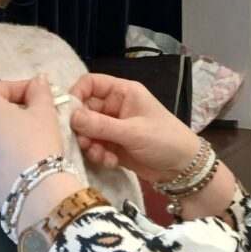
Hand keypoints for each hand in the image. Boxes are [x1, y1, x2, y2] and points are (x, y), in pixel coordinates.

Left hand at [0, 75, 64, 210]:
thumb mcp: (44, 112)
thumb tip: (39, 81)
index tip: (42, 93)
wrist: (32, 190)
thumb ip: (39, 92)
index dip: (25, 88)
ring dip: (4, 125)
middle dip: (12, 106)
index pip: (2, 88)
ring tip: (28, 131)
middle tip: (35, 111)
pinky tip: (19, 149)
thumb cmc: (36, 142)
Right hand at [70, 73, 200, 182]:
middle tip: (84, 142)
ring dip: (90, 144)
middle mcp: (115, 107)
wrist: (183, 167)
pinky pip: (95, 146)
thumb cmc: (164, 140)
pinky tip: (110, 162)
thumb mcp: (133, 132)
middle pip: (84, 110)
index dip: (76, 94)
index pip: (91, 83)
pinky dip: (98, 155)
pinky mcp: (113, 146)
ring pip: (88, 131)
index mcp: (123, 92)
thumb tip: (71, 117)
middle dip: (82, 127)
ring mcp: (114, 127)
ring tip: (99, 155)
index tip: (68, 113)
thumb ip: (101, 125)